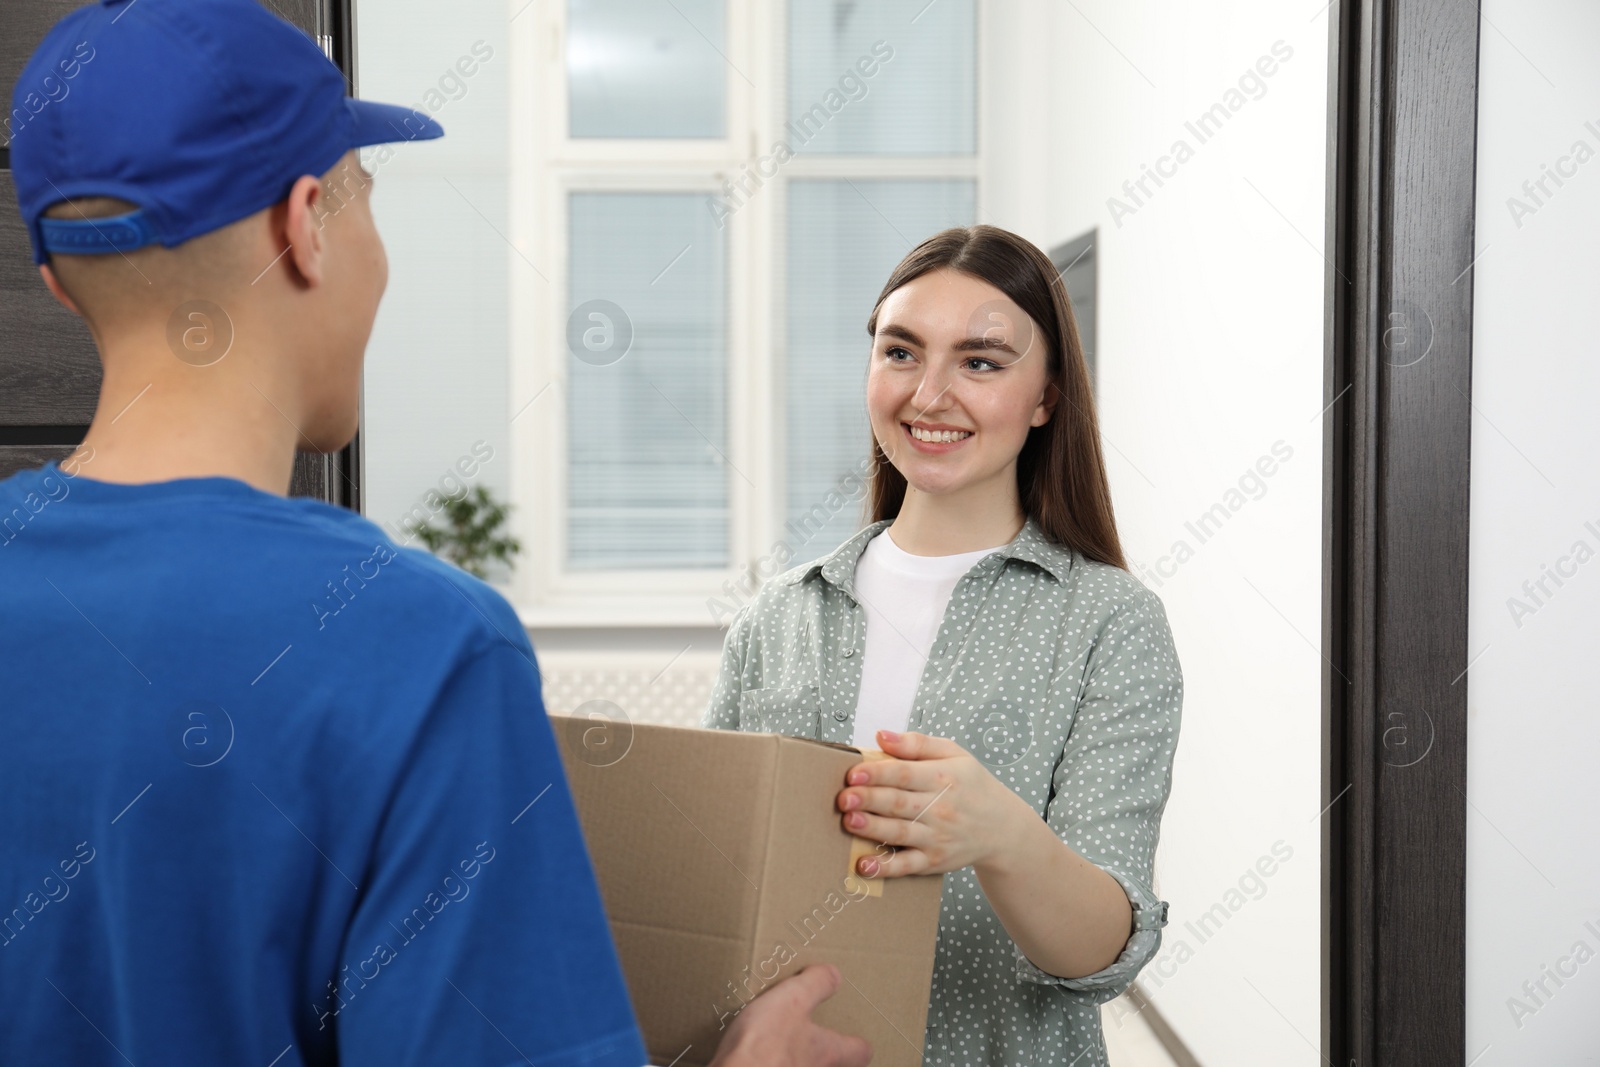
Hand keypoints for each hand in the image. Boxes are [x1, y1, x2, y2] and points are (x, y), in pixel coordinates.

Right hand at [708, 964, 871, 1066]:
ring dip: (799, 1060)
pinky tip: (758, 1057)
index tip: (855, 1035)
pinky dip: (772, 1063)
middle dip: (830, 1055)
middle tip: (819, 1039)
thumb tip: (835, 975)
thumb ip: (816, 985)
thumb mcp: (792, 1000)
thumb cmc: (764, 1044)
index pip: (859, 1052)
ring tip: (784, 1046)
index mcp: (826, 1051)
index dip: (858, 1043)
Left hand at [837, 730, 1033, 878]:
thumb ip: (916, 743)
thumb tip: (881, 735)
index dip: (878, 773)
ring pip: (900, 832)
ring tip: (849, 822)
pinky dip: (885, 868)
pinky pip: (907, 865)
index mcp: (942, 777)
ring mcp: (936, 837)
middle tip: (844, 798)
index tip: (853, 773)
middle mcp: (940, 808)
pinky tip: (865, 865)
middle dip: (869, 800)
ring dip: (873, 828)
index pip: (905, 774)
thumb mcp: (953, 754)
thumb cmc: (972, 786)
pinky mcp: (933, 861)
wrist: (1002, 828)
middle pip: (899, 803)